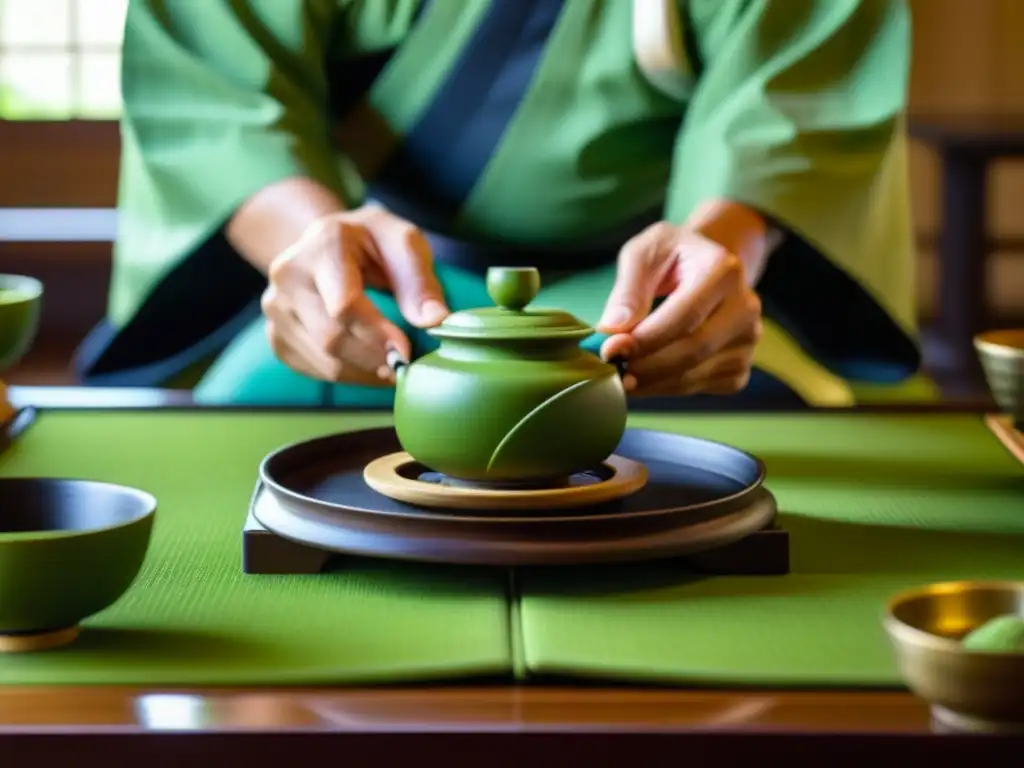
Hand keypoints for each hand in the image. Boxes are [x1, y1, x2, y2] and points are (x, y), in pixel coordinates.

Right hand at [261, 204, 448, 384]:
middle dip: (375, 359)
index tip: (406, 353)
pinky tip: (369, 364)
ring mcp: (275, 307)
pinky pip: (315, 370)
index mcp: (322, 243)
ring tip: (393, 366)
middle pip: (332, 337)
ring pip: (324, 361)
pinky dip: (349, 375)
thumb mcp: (404, 242)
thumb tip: (435, 320)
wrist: (324, 243)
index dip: (376, 335)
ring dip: (365, 372)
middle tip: (406, 367)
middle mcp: (288, 274)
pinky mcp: (276, 335)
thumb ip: (420, 280)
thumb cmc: (372, 243)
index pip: (344, 303)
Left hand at [596, 220, 763, 396]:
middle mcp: (745, 306)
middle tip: (613, 370)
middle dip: (647, 366)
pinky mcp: (740, 365)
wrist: (706, 268)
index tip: (611, 350)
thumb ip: (628, 290)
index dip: (647, 338)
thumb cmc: (671, 257)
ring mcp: (748, 338)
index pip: (686, 315)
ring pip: (695, 374)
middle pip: (694, 349)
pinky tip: (646, 379)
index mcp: (724, 270)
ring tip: (621, 377)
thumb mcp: (644, 254)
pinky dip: (667, 389)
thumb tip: (614, 328)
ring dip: (652, 383)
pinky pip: (701, 387)